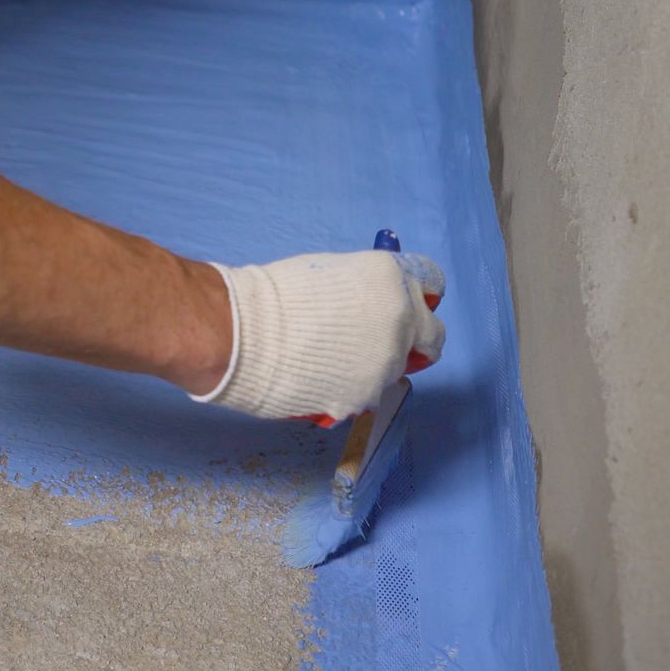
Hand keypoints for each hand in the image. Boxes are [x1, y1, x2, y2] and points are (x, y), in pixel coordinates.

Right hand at [190, 249, 444, 421]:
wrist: (240, 335)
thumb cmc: (271, 296)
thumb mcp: (330, 275)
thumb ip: (363, 292)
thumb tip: (369, 310)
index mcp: (392, 280)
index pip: (430, 292)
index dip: (413, 304)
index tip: (399, 313)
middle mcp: (401, 319)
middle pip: (429, 337)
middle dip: (408, 341)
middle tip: (374, 345)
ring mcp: (388, 361)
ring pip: (395, 370)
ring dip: (373, 367)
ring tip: (328, 364)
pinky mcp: (367, 396)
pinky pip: (366, 394)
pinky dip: (348, 389)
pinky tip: (317, 380)